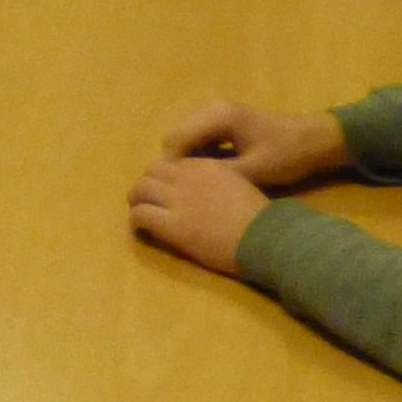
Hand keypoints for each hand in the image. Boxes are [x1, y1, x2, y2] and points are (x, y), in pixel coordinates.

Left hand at [128, 156, 269, 271]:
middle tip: (146, 200)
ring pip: (140, 190)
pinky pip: (141, 215)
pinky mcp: (173, 224)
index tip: (165, 190)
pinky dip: (136, 221)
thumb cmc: (262, 218)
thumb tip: (208, 190)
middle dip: (146, 185)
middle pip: (151, 171)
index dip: (165, 177)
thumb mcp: (241, 185)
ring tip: (139, 213)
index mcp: (207, 166)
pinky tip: (140, 230)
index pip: (173, 164)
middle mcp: (188, 177)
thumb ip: (220, 181)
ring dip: (136, 200)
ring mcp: (178, 199)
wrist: (266, 237)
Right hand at [160, 101, 350, 186]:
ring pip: (186, 137)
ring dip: (187, 159)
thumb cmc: (286, 155)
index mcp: (218, 117)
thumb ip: (217, 173)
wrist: (313, 140)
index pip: (176, 140)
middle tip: (185, 193)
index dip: (172, 168)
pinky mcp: (223, 120)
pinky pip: (198, 136)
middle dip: (177, 164)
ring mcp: (216, 111)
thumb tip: (186, 185)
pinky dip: (199, 154)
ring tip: (197, 186)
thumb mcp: (253, 170)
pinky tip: (210, 174)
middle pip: (176, 136)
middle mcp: (211, 108)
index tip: (175, 194)